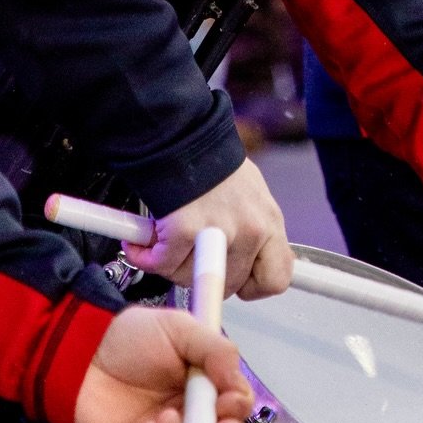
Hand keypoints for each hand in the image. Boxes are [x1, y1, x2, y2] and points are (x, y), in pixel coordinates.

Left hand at [73, 305, 253, 422]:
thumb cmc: (131, 338)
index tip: (232, 399)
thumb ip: (214, 348)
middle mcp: (191, 411)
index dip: (239, 403)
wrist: (80, 355)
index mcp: (206, 380)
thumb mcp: (178, 328)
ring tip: (168, 418)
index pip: (235, 399)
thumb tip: (237, 378)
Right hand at [129, 161, 294, 299]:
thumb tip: (246, 262)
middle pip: (230, 286)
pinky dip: (147, 256)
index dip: (253, 286)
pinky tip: (145, 242)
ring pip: (193, 279)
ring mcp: (219, 232)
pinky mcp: (184, 231)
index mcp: (269, 222)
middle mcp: (250, 230)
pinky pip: (163, 264)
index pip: (277, 278)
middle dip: (205, 278)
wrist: (184, 137)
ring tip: (170, 241)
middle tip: (191, 256)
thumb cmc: (213, 165)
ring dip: (173, 265)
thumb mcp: (251, 198)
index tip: (237, 280)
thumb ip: (252, 231)